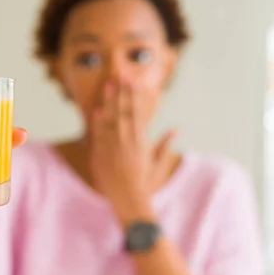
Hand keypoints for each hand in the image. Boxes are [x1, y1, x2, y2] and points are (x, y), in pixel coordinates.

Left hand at [88, 77, 175, 225]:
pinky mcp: (104, 156)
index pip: (137, 112)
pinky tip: (97, 110)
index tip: (133, 80)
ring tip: (108, 85)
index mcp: (142, 140)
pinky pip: (100, 137)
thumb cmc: (145, 183)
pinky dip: (98, 124)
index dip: (134, 95)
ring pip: (112, 120)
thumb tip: (176, 129)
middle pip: (125, 111)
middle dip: (122, 92)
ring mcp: (116, 148)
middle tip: (120, 74)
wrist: (131, 200)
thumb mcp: (157, 163)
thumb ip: (164, 144)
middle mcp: (129, 141)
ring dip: (110, 102)